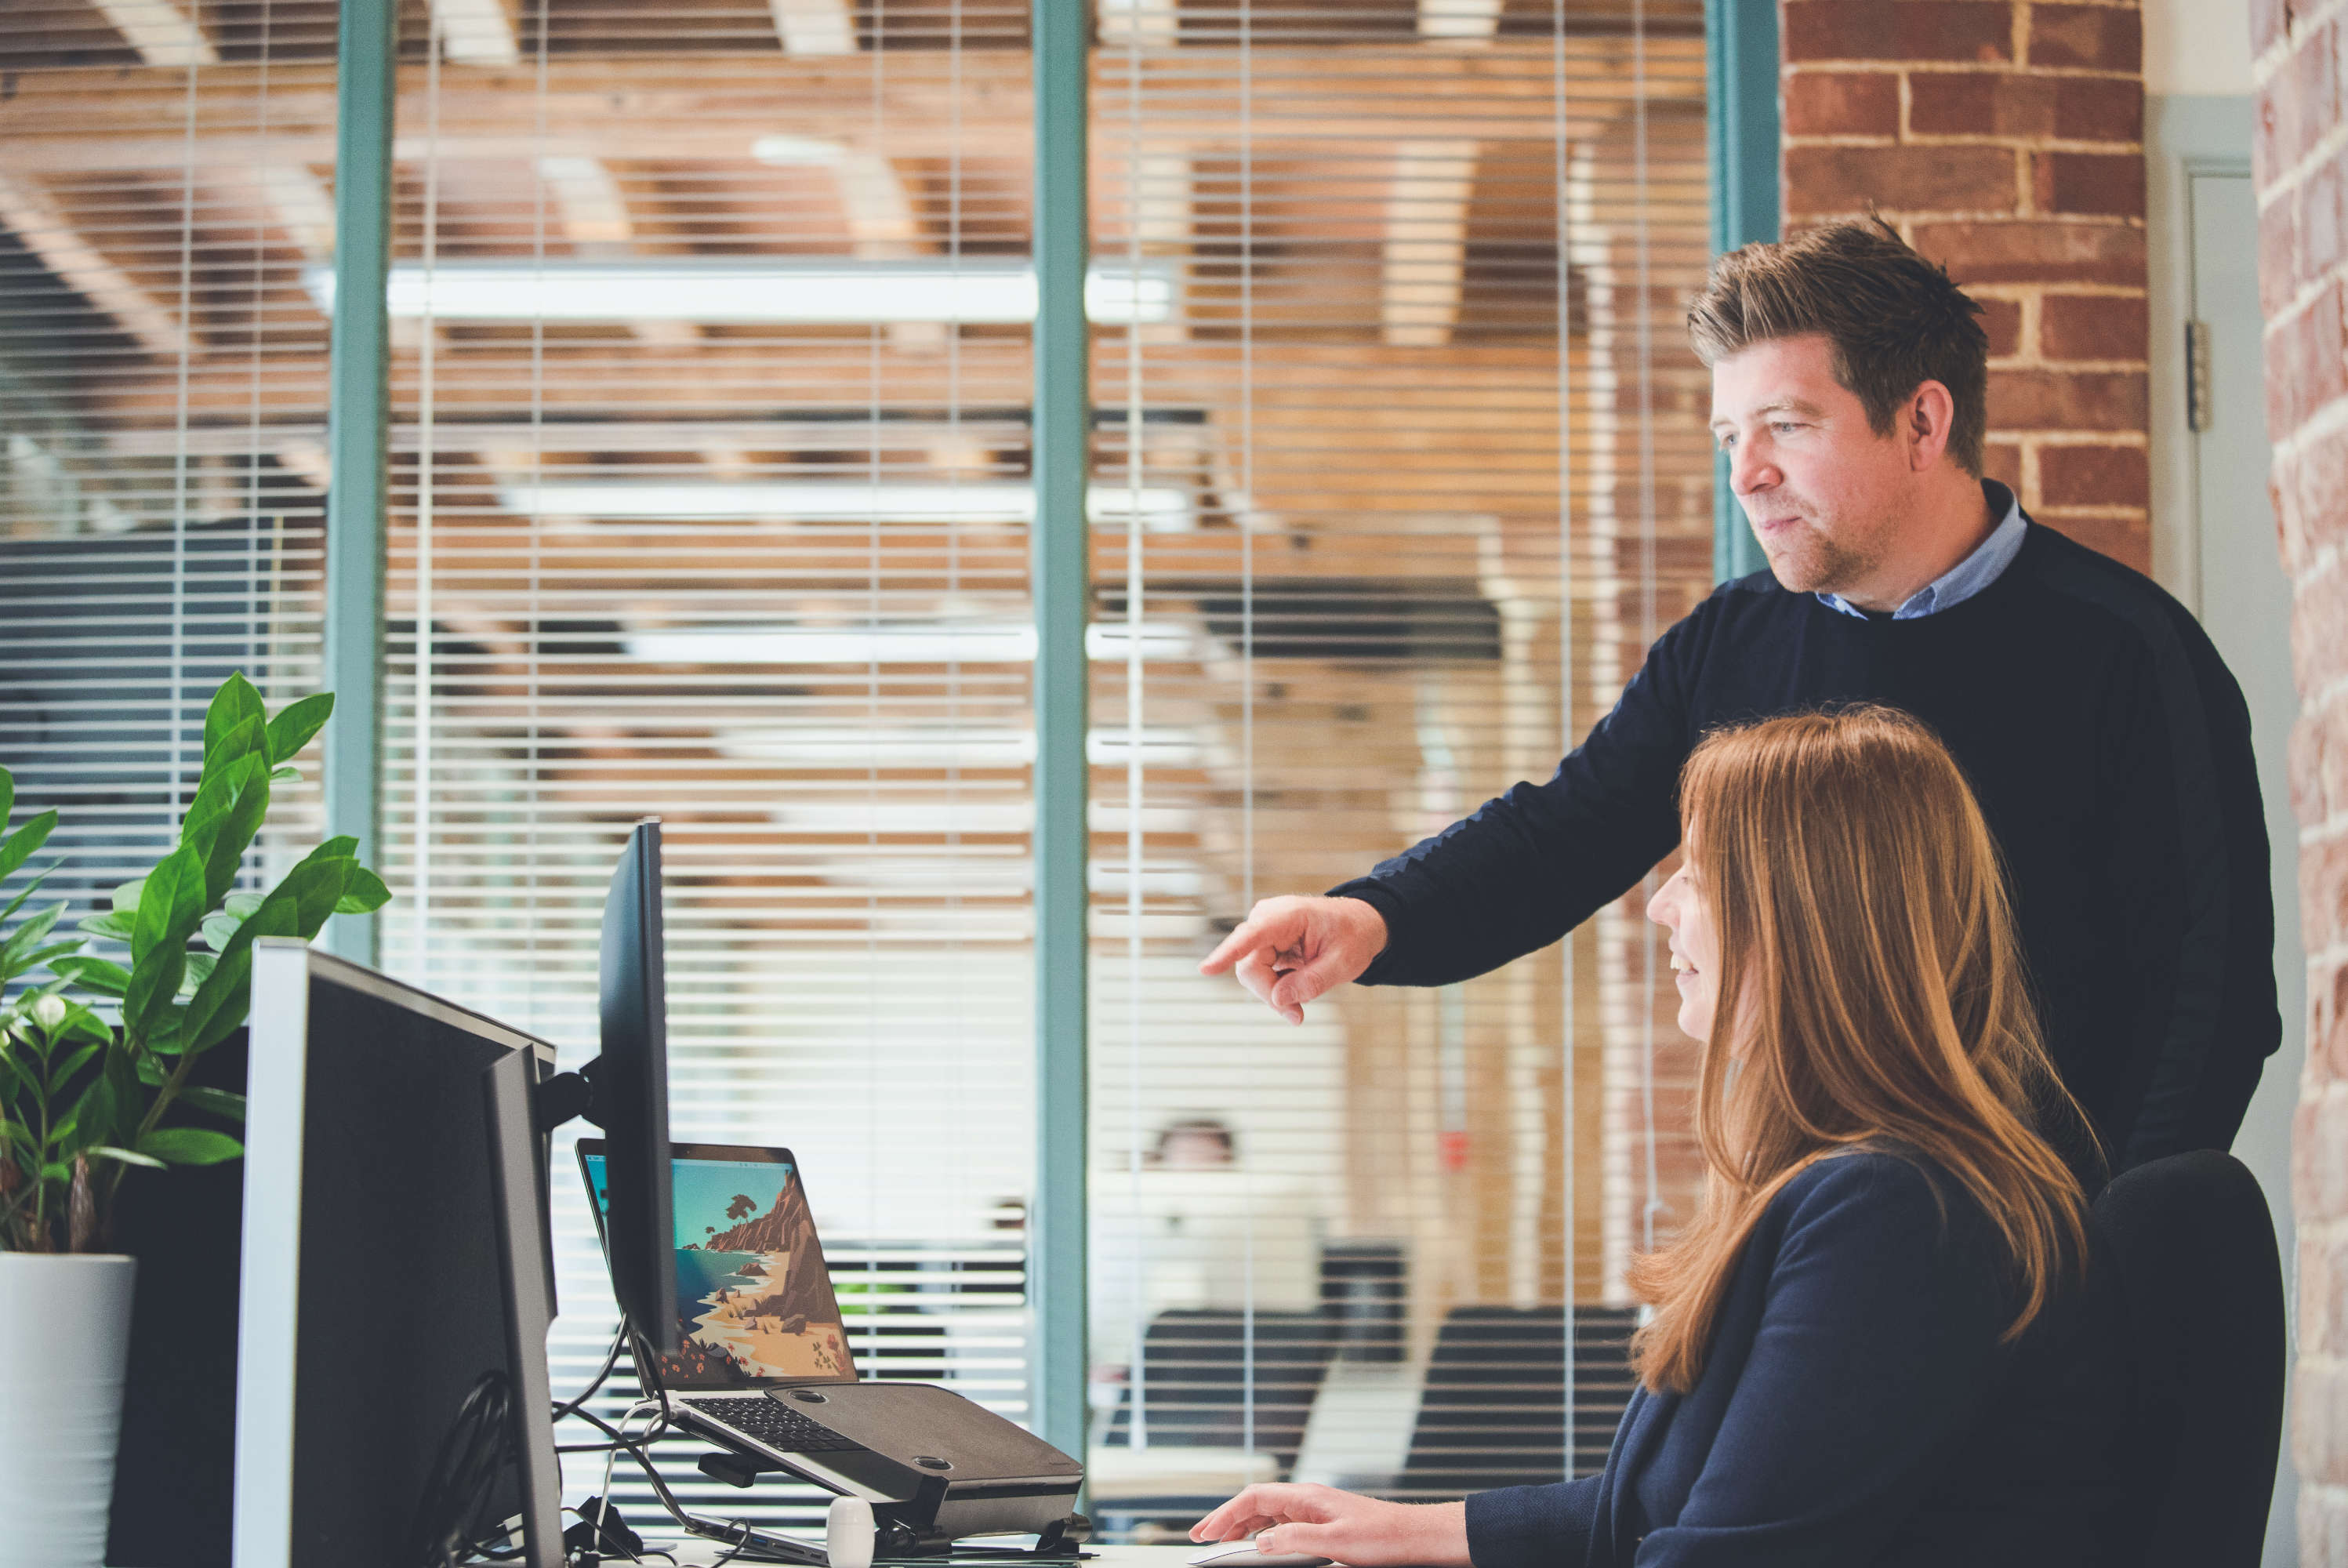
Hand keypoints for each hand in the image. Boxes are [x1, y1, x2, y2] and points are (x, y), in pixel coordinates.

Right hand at [1190, 1482, 1469, 1567]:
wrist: (1413, 1536)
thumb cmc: (1382, 1537)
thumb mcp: (1336, 1542)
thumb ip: (1295, 1539)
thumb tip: (1261, 1542)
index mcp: (1307, 1496)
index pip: (1254, 1498)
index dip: (1226, 1514)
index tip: (1206, 1532)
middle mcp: (1307, 1499)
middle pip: (1255, 1504)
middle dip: (1226, 1519)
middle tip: (1201, 1537)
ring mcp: (1314, 1510)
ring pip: (1267, 1514)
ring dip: (1242, 1527)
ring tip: (1222, 1543)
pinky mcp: (1323, 1524)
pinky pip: (1283, 1525)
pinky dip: (1262, 1533)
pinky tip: (1257, 1546)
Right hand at [1197, 895, 1388, 1024]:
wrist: (1357, 925)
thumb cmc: (1352, 937)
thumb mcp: (1343, 963)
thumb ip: (1312, 982)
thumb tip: (1279, 1000)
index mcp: (1288, 915)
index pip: (1252, 936)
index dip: (1228, 953)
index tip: (1206, 970)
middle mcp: (1266, 920)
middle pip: (1250, 967)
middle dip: (1270, 994)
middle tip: (1297, 1016)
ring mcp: (1261, 933)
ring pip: (1251, 974)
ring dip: (1274, 993)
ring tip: (1300, 1003)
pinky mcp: (1262, 946)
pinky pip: (1259, 975)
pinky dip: (1276, 989)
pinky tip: (1297, 984)